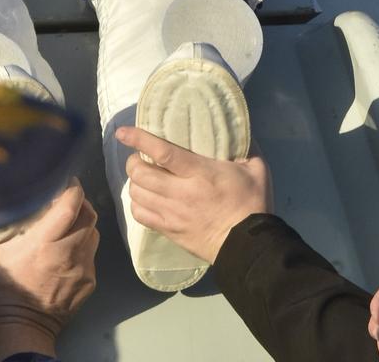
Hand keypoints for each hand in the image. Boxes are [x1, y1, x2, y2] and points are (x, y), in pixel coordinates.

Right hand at [0, 178, 97, 349]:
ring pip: (93, 235)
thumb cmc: (3, 291)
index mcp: (44, 241)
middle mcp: (69, 251)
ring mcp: (82, 268)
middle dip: (81, 203)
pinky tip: (68, 251)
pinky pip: (92, 256)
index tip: (67, 181)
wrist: (24, 328)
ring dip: (84, 225)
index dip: (73, 188)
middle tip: (68, 199)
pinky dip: (83, 247)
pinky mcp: (89, 282)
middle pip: (89, 216)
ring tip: (70, 223)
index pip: (71, 206)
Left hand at [117, 125, 271, 263]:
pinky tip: (146, 199)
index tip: (123, 132)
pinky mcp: (170, 232)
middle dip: (134, 162)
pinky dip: (137, 204)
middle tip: (140, 158)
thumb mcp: (255, 168)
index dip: (139, 140)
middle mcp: (181, 193)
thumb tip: (235, 130)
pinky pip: (141, 216)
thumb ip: (244, 147)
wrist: (250, 247)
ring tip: (143, 178)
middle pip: (141, 174)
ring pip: (137, 194)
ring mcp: (173, 215)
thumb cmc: (253, 203)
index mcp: (200, 173)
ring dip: (135, 183)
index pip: (162, 152)